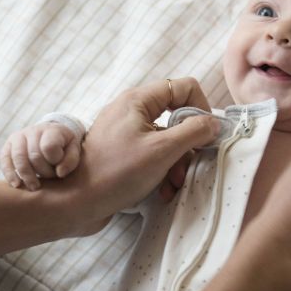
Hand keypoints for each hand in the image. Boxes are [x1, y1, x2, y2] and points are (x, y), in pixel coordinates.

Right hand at [0, 122, 81, 190]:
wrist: (49, 136)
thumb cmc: (63, 147)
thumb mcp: (74, 150)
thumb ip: (71, 161)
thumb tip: (60, 173)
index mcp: (51, 130)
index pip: (49, 147)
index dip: (54, 162)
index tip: (60, 170)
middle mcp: (32, 130)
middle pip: (34, 155)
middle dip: (43, 172)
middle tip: (50, 179)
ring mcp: (18, 137)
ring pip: (18, 157)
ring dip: (26, 176)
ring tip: (34, 187)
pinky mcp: (8, 146)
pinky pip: (4, 159)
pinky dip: (9, 173)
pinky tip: (16, 185)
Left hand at [62, 77, 220, 230]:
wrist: (76, 202)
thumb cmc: (116, 172)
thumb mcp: (161, 150)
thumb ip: (193, 132)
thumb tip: (214, 123)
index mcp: (138, 101)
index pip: (183, 87)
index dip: (200, 108)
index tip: (205, 135)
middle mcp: (131, 112)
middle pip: (177, 116)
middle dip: (188, 144)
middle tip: (189, 167)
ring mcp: (125, 133)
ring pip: (167, 139)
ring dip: (177, 163)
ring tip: (174, 185)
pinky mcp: (122, 154)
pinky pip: (152, 155)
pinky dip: (162, 171)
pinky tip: (162, 191)